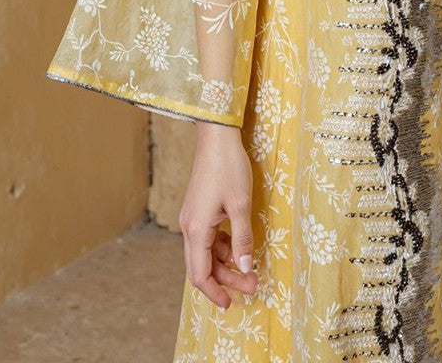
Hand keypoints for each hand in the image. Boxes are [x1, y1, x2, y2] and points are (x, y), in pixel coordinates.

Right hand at [178, 121, 258, 309]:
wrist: (216, 137)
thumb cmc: (229, 168)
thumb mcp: (241, 205)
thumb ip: (243, 239)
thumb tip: (246, 268)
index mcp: (196, 229)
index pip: (199, 274)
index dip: (214, 292)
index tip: (231, 304)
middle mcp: (189, 227)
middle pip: (202, 266)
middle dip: (225, 280)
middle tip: (252, 286)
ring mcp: (193, 218)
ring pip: (206, 252)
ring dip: (226, 263)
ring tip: (251, 269)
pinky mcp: (199, 209)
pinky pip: (208, 238)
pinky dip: (222, 247)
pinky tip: (239, 247)